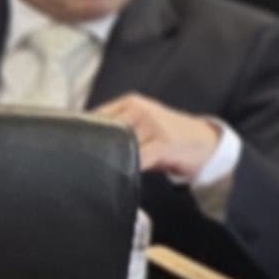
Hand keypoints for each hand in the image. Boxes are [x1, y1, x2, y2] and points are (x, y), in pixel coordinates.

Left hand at [93, 93, 226, 181]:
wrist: (204, 142)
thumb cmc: (166, 138)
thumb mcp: (139, 127)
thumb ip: (116, 131)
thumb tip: (84, 146)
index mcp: (129, 103)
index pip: (95, 117)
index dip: (83, 135)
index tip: (74, 148)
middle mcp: (139, 109)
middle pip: (105, 131)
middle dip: (96, 150)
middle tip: (85, 165)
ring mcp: (152, 124)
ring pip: (119, 145)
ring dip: (112, 161)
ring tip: (106, 171)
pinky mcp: (162, 142)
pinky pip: (137, 158)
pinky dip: (128, 168)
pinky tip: (125, 175)